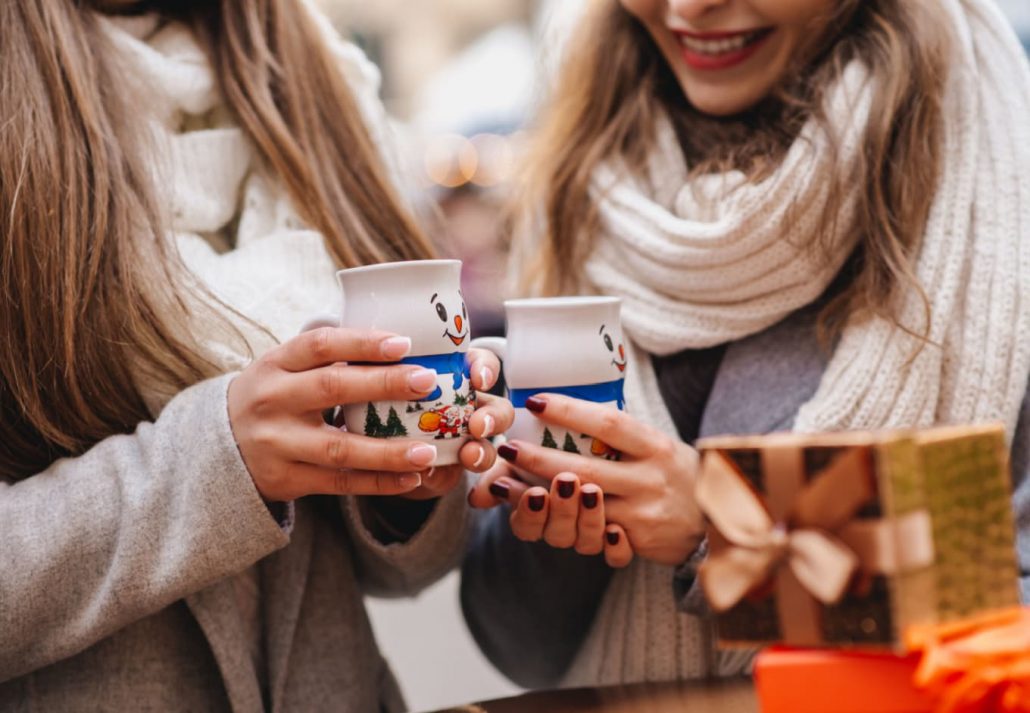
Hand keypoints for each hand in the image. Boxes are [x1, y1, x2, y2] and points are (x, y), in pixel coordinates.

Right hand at [228, 327, 474, 501]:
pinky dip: (378, 482)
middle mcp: (273, 400)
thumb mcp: (285, 369)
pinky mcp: (285, 479)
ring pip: (338, 447)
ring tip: (428, 451)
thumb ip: (329, 357)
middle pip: (332, 388)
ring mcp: (276, 443)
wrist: (218, 447)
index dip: (362, 342)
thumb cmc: (274, 397)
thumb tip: (402, 343)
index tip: (404, 343)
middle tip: (427, 382)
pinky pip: (339, 483)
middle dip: (384, 384)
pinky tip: (411, 478)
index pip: (320, 345)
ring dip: (388, 451)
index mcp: (276, 364)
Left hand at [400, 348, 513, 499]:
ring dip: (486, 449)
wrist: (389, 469)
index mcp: (451, 379)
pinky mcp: (469, 469)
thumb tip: (407, 440)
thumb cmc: (385, 427)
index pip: (479, 364)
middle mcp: (469, 406)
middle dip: (493, 415)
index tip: (479, 378)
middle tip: (477, 426)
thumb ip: (395, 424)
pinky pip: (490, 476)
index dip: (485, 368)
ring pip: (493, 442)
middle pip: (496, 404)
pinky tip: (480, 492)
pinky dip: (486, 484)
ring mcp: (472, 439)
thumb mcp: (383, 418)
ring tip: (470, 457)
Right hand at [469, 466, 633, 567]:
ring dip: (587, 518)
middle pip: (558, 534)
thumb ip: (502, 474)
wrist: (627, 467)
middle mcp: (567, 528)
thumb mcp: (529, 460)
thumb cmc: (567, 453)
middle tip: (566, 480)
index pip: (527, 525)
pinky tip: (617, 530)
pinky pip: (620, 557)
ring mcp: (597, 534)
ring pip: (587, 542)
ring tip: (592, 490)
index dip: (528, 512)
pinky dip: (617, 547)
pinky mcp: (631, 539)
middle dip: (560, 508)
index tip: (534, 492)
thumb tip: (476, 496)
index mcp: (540, 514)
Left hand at [476, 394, 704, 566]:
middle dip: (539, 459)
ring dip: (538, 497)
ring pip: (582, 506)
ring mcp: (644, 512)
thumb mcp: (658, 445)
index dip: (569, 411)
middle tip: (506, 448)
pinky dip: (560, 523)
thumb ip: (620, 434)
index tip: (535, 402)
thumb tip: (564, 411)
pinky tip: (533, 516)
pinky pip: (592, 535)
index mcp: (654, 445)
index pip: (608, 423)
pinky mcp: (638, 541)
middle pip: (586, 468)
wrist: (718, 521)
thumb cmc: (676, 474)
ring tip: (505, 483)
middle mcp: (650, 478)